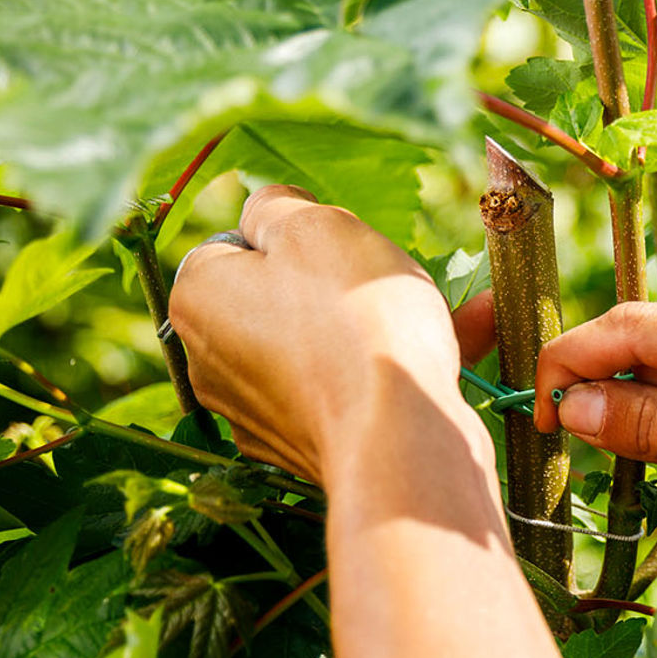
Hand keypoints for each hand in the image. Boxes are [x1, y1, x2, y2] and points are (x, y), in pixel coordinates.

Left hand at [168, 185, 494, 484]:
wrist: (400, 439)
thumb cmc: (355, 321)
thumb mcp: (315, 226)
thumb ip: (277, 206)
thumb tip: (265, 212)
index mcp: (197, 299)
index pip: (238, 246)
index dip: (295, 238)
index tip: (340, 249)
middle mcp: (212, 364)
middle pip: (279, 301)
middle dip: (334, 287)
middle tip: (387, 280)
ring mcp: (259, 416)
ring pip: (321, 348)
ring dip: (376, 327)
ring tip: (444, 310)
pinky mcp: (308, 452)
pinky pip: (348, 395)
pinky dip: (389, 374)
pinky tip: (459, 347)